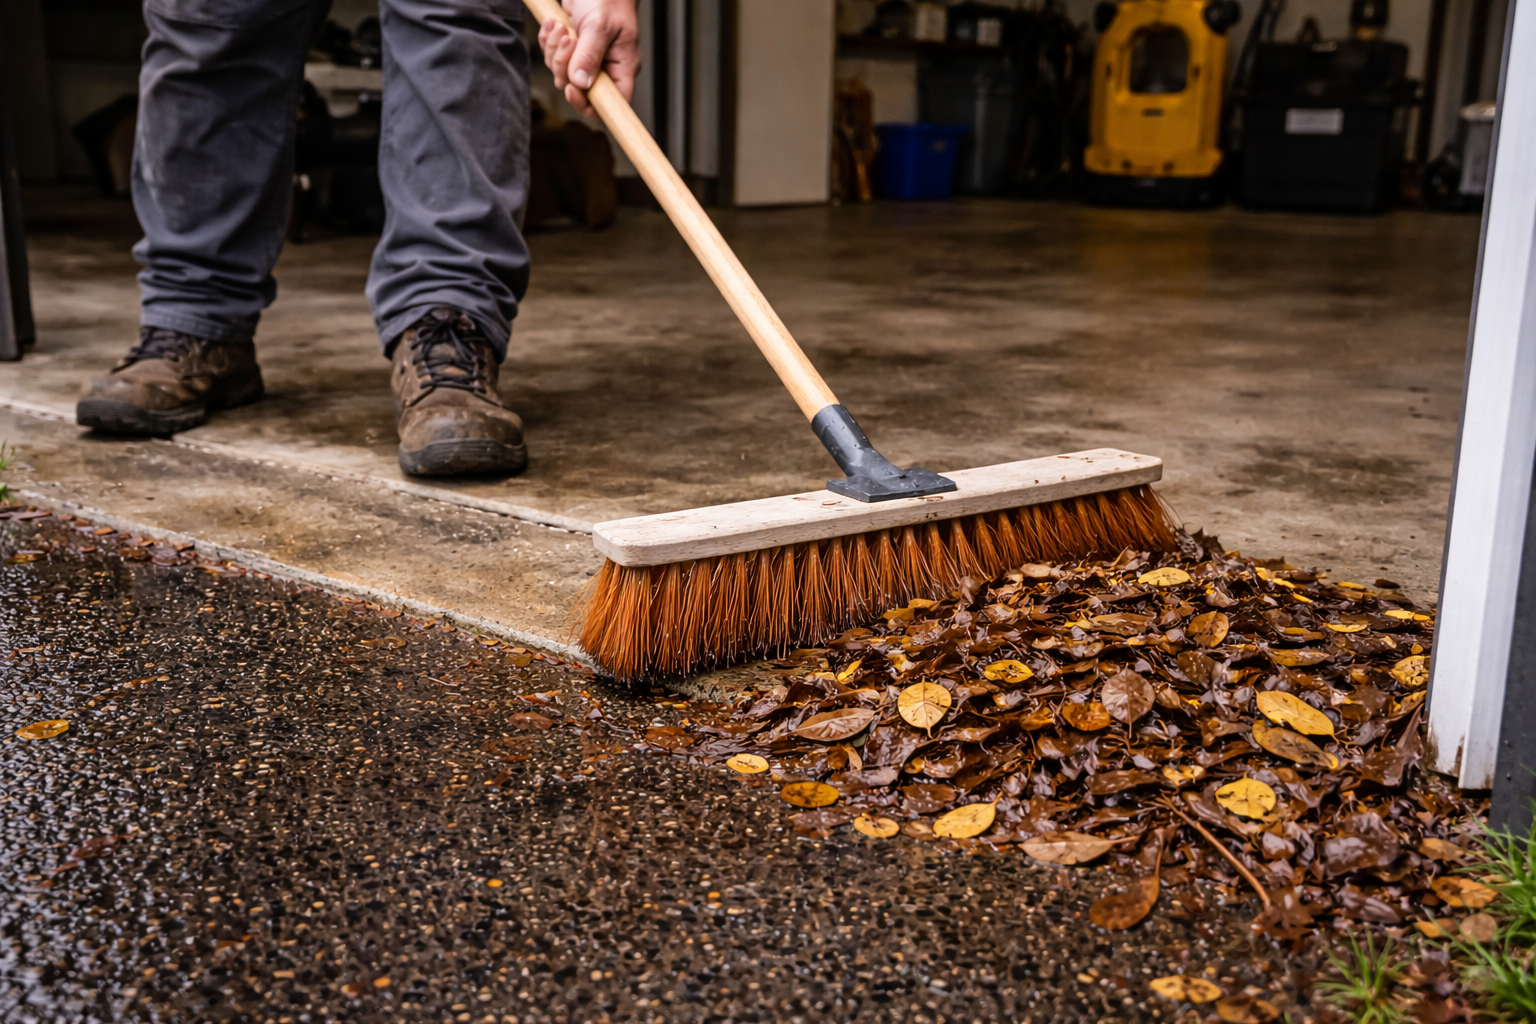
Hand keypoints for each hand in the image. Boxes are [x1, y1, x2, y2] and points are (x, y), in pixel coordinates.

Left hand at [538, 0, 640, 118]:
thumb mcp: (600, 25)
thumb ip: (590, 54)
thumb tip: (580, 82)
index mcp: (622, 67)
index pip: (611, 103)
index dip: (590, 105)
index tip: (573, 89)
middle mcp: (605, 68)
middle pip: (580, 90)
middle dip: (565, 66)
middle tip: (568, 40)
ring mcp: (588, 60)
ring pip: (562, 74)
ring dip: (554, 51)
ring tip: (561, 28)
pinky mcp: (573, 51)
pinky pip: (554, 58)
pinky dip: (549, 42)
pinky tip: (554, 26)